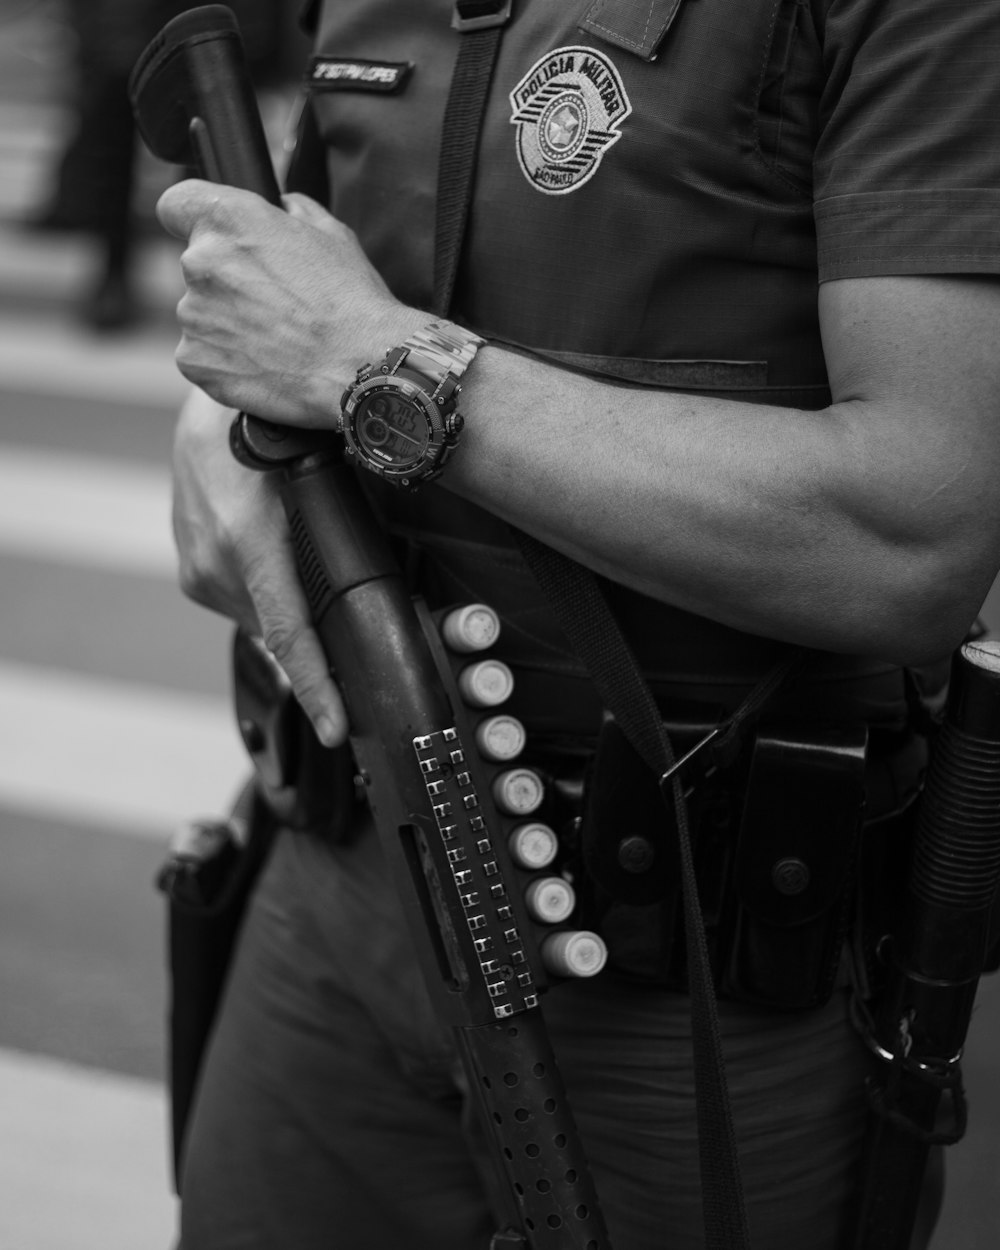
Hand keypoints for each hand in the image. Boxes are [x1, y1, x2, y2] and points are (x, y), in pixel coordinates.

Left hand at [155, 181, 423, 424]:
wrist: (362, 367)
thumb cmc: (351, 300)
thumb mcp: (331, 233)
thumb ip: (291, 211)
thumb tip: (281, 208)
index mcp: (227, 218)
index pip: (175, 204)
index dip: (192, 220)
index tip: (214, 239)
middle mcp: (200, 262)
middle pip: (198, 266)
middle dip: (227, 281)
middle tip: (273, 304)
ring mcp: (193, 315)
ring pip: (201, 314)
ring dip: (228, 323)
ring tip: (276, 340)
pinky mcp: (196, 361)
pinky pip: (201, 356)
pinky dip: (225, 361)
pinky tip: (265, 364)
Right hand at [172, 387, 348, 745]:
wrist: (212, 407)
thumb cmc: (276, 430)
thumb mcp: (321, 473)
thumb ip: (348, 528)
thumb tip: (398, 574)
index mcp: (250, 543)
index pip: (288, 636)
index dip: (316, 689)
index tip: (336, 729)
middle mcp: (215, 562)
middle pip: (282, 631)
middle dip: (319, 640)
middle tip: (356, 626)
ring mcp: (197, 567)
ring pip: (262, 619)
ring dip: (291, 610)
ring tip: (308, 566)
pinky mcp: (190, 567)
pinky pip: (242, 601)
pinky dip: (268, 594)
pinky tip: (282, 563)